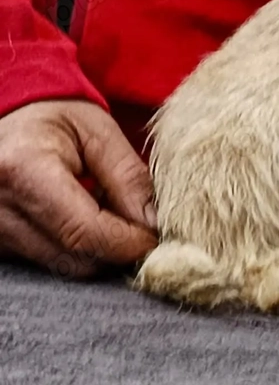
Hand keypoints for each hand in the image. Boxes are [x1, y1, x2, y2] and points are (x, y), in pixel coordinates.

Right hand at [0, 99, 157, 276]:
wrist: (8, 121)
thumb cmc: (55, 117)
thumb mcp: (98, 132)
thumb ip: (127, 176)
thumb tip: (153, 223)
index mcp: (24, 169)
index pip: (83, 231)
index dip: (127, 242)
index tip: (157, 236)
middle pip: (75, 258)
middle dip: (119, 248)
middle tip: (143, 222)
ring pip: (64, 266)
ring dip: (99, 250)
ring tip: (110, 211)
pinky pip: (48, 262)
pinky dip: (77, 249)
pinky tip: (85, 219)